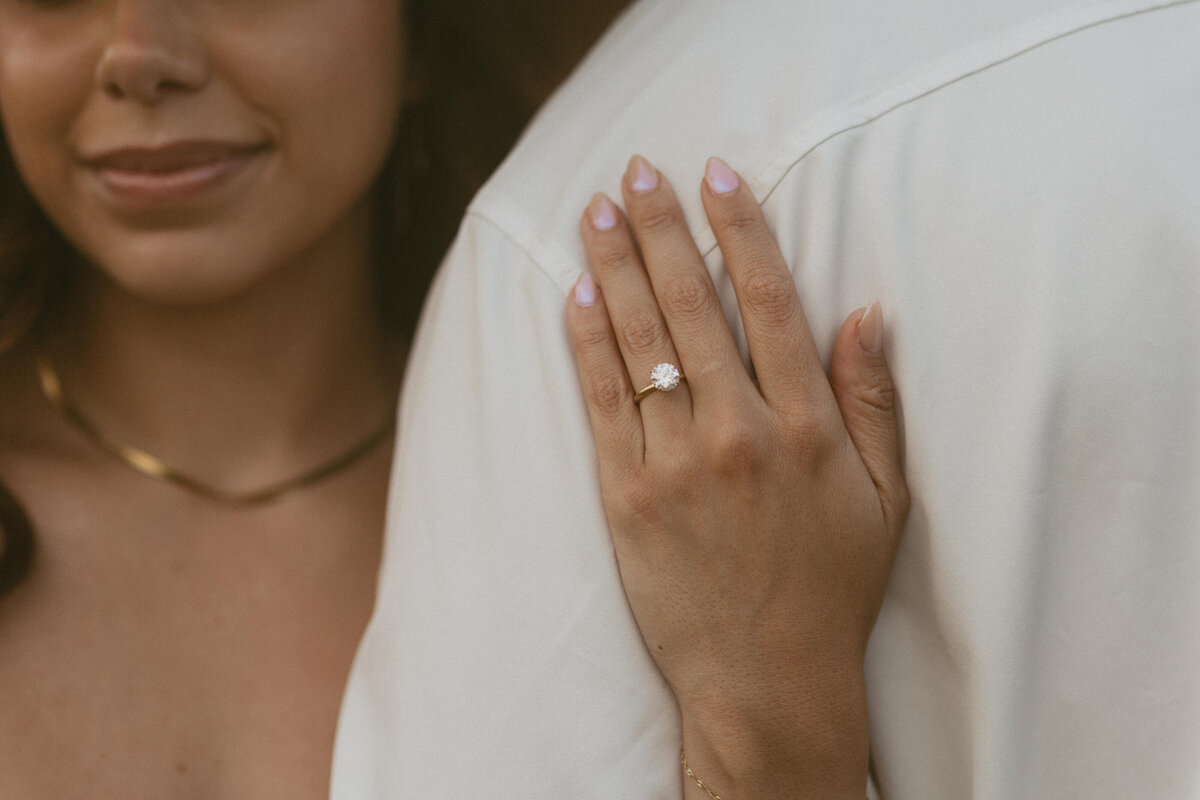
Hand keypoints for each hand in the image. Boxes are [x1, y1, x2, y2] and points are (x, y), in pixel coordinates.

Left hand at [567, 156, 907, 797]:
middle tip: (637, 171)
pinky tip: (578, 293)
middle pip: (693, 304)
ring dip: (616, 267)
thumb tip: (867, 310)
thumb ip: (873, 400)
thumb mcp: (885, 497)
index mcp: (806, 425)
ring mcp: (677, 461)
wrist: (766, 680)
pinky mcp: (627, 494)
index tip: (716, 176)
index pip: (771, 301)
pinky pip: (602, 400)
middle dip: (661, 228)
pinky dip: (588, 342)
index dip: (740, 230)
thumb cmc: (830, 588)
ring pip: (642, 341)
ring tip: (596, 210)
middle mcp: (740, 430)